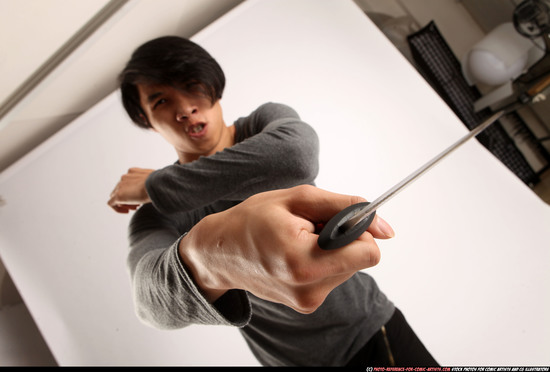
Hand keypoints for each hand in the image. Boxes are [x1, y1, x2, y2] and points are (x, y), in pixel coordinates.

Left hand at [108, 168, 153, 212]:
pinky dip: (117, 209)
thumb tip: (155, 187)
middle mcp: (124, 177)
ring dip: (124, 203)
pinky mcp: (119, 196)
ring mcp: (120, 186)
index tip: (141, 197)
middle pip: (120, 189)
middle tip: (138, 204)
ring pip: (115, 196)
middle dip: (128, 197)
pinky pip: (111, 203)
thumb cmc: (160, 183)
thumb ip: (150, 182)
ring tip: (134, 208)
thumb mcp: (155, 180)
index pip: (127, 182)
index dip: (132, 191)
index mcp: (132, 171)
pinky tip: (127, 212)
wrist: (157, 184)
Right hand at [179, 185, 393, 312]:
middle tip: (308, 228)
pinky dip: (323, 262)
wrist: (219, 252)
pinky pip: (333, 277)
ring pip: (348, 267)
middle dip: (342, 239)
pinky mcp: (306, 305)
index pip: (368, 253)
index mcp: (304, 262)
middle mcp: (309, 289)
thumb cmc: (252, 220)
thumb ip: (344, 207)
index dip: (359, 230)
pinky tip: (296, 254)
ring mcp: (307, 301)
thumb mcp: (297, 199)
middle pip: (359, 259)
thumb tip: (386, 228)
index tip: (337, 218)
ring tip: (299, 240)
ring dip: (332, 250)